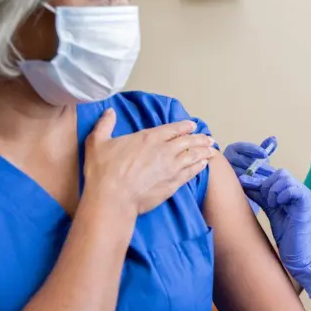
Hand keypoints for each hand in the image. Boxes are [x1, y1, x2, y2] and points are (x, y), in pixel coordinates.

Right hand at [83, 108, 215, 214]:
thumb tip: (109, 111)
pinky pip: (191, 172)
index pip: (172, 129)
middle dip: (200, 138)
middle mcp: (164, 150)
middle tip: (209, 138)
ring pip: (193, 156)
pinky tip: (204, 165)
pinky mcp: (173, 183)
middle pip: (188, 141)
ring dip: (204, 151)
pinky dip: (199, 167)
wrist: (113, 199)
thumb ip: (105, 125)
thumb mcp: (97, 142)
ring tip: (212, 149)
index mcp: (149, 138)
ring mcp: (171, 167)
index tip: (193, 125)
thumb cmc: (103, 172)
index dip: (184, 126)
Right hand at [223, 137, 276, 213]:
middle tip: (270, 171)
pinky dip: (251, 185)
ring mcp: (226, 172)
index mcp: (233, 150)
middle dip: (257, 166)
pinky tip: (260, 187)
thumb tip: (273, 139)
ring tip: (267, 179)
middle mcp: (227, 159)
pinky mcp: (230, 183)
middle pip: (242, 161)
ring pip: (241, 173)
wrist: (237, 179)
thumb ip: (264, 147)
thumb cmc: (248, 165)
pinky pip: (240, 184)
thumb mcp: (256, 156)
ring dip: (255, 176)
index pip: (243, 147)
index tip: (265, 154)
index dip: (255, 150)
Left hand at [245, 169, 310, 298]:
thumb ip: (259, 194)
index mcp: (292, 189)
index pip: (275, 174)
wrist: (297, 251)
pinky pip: (293, 189)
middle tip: (267, 203)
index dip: (260, 180)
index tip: (245, 185)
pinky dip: (282, 195)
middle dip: (268, 186)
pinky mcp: (307, 202)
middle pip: (280, 173)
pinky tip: (278, 206)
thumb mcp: (269, 208)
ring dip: (273, 191)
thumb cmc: (285, 232)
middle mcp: (300, 189)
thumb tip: (243, 181)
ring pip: (285, 178)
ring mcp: (304, 194)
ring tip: (273, 206)